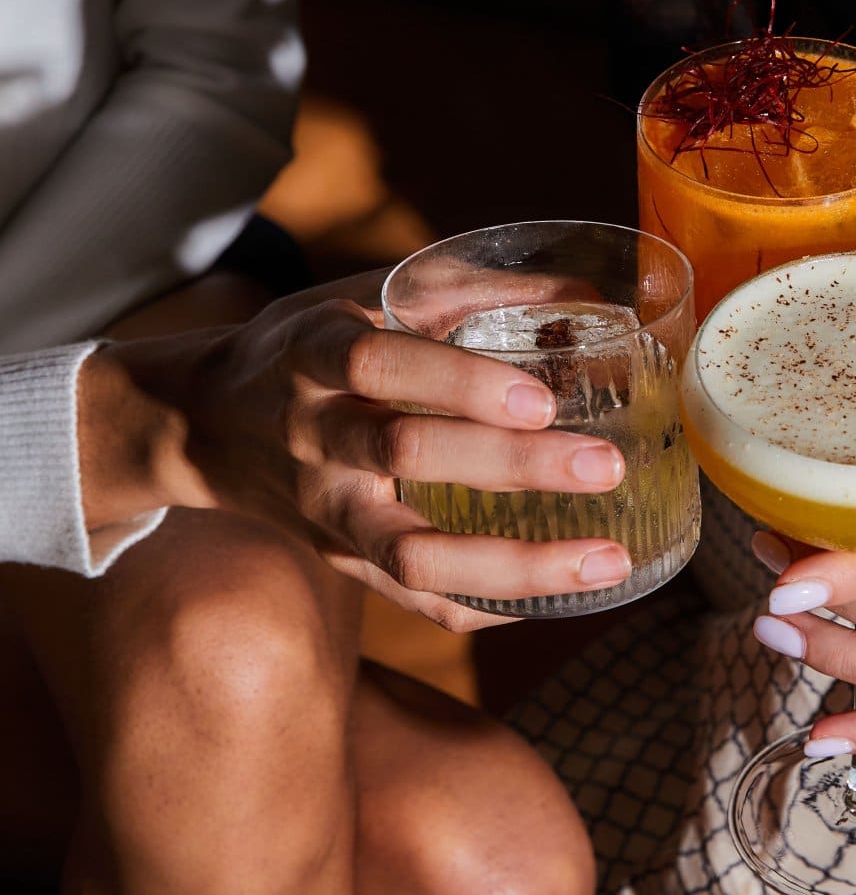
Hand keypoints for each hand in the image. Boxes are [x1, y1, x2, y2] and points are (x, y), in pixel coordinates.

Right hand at [98, 273, 634, 631]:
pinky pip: (417, 602)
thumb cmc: (317, 343)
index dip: (457, 383)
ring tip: (608, 559)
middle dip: (510, 466)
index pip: (378, 364)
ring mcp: (326, 510)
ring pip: (411, 557)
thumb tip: (593, 297)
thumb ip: (473, 290)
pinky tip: (564, 595)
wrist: (208, 421)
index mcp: (316, 353)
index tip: (540, 398)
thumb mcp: (371, 294)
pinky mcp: (341, 560)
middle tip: (605, 466)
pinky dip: (490, 605)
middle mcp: (314, 437)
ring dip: (516, 564)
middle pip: (403, 454)